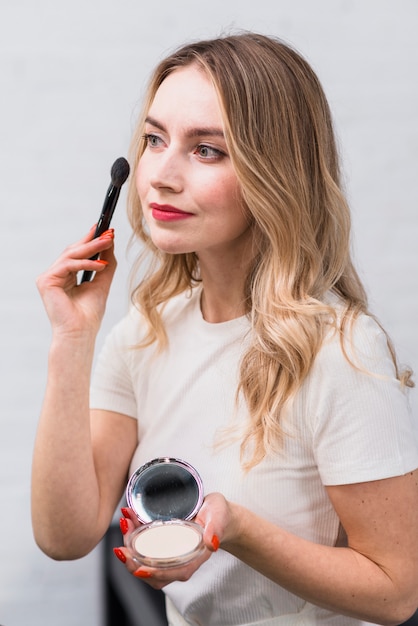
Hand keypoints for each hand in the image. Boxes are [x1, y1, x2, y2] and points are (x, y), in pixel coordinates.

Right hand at [36, 226, 116, 336]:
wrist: (80, 332)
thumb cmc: (89, 314)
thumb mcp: (102, 282)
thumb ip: (106, 263)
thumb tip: (110, 242)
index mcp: (66, 276)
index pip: (77, 254)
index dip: (90, 240)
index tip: (105, 229)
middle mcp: (55, 275)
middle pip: (73, 251)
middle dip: (92, 241)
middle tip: (109, 233)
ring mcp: (49, 278)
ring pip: (70, 255)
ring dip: (91, 248)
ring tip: (108, 242)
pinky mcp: (46, 281)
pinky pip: (67, 265)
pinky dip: (85, 263)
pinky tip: (100, 265)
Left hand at [114, 497, 230, 589]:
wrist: (216, 513)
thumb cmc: (218, 516)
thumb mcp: (219, 516)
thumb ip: (216, 528)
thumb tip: (210, 543)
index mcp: (193, 558)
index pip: (173, 573)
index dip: (155, 573)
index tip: (139, 569)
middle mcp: (178, 560)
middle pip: (152, 571)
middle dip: (133, 561)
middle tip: (122, 545)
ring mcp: (168, 553)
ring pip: (143, 560)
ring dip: (129, 545)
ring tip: (125, 522)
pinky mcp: (161, 543)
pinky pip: (143, 546)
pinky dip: (132, 534)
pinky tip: (128, 518)